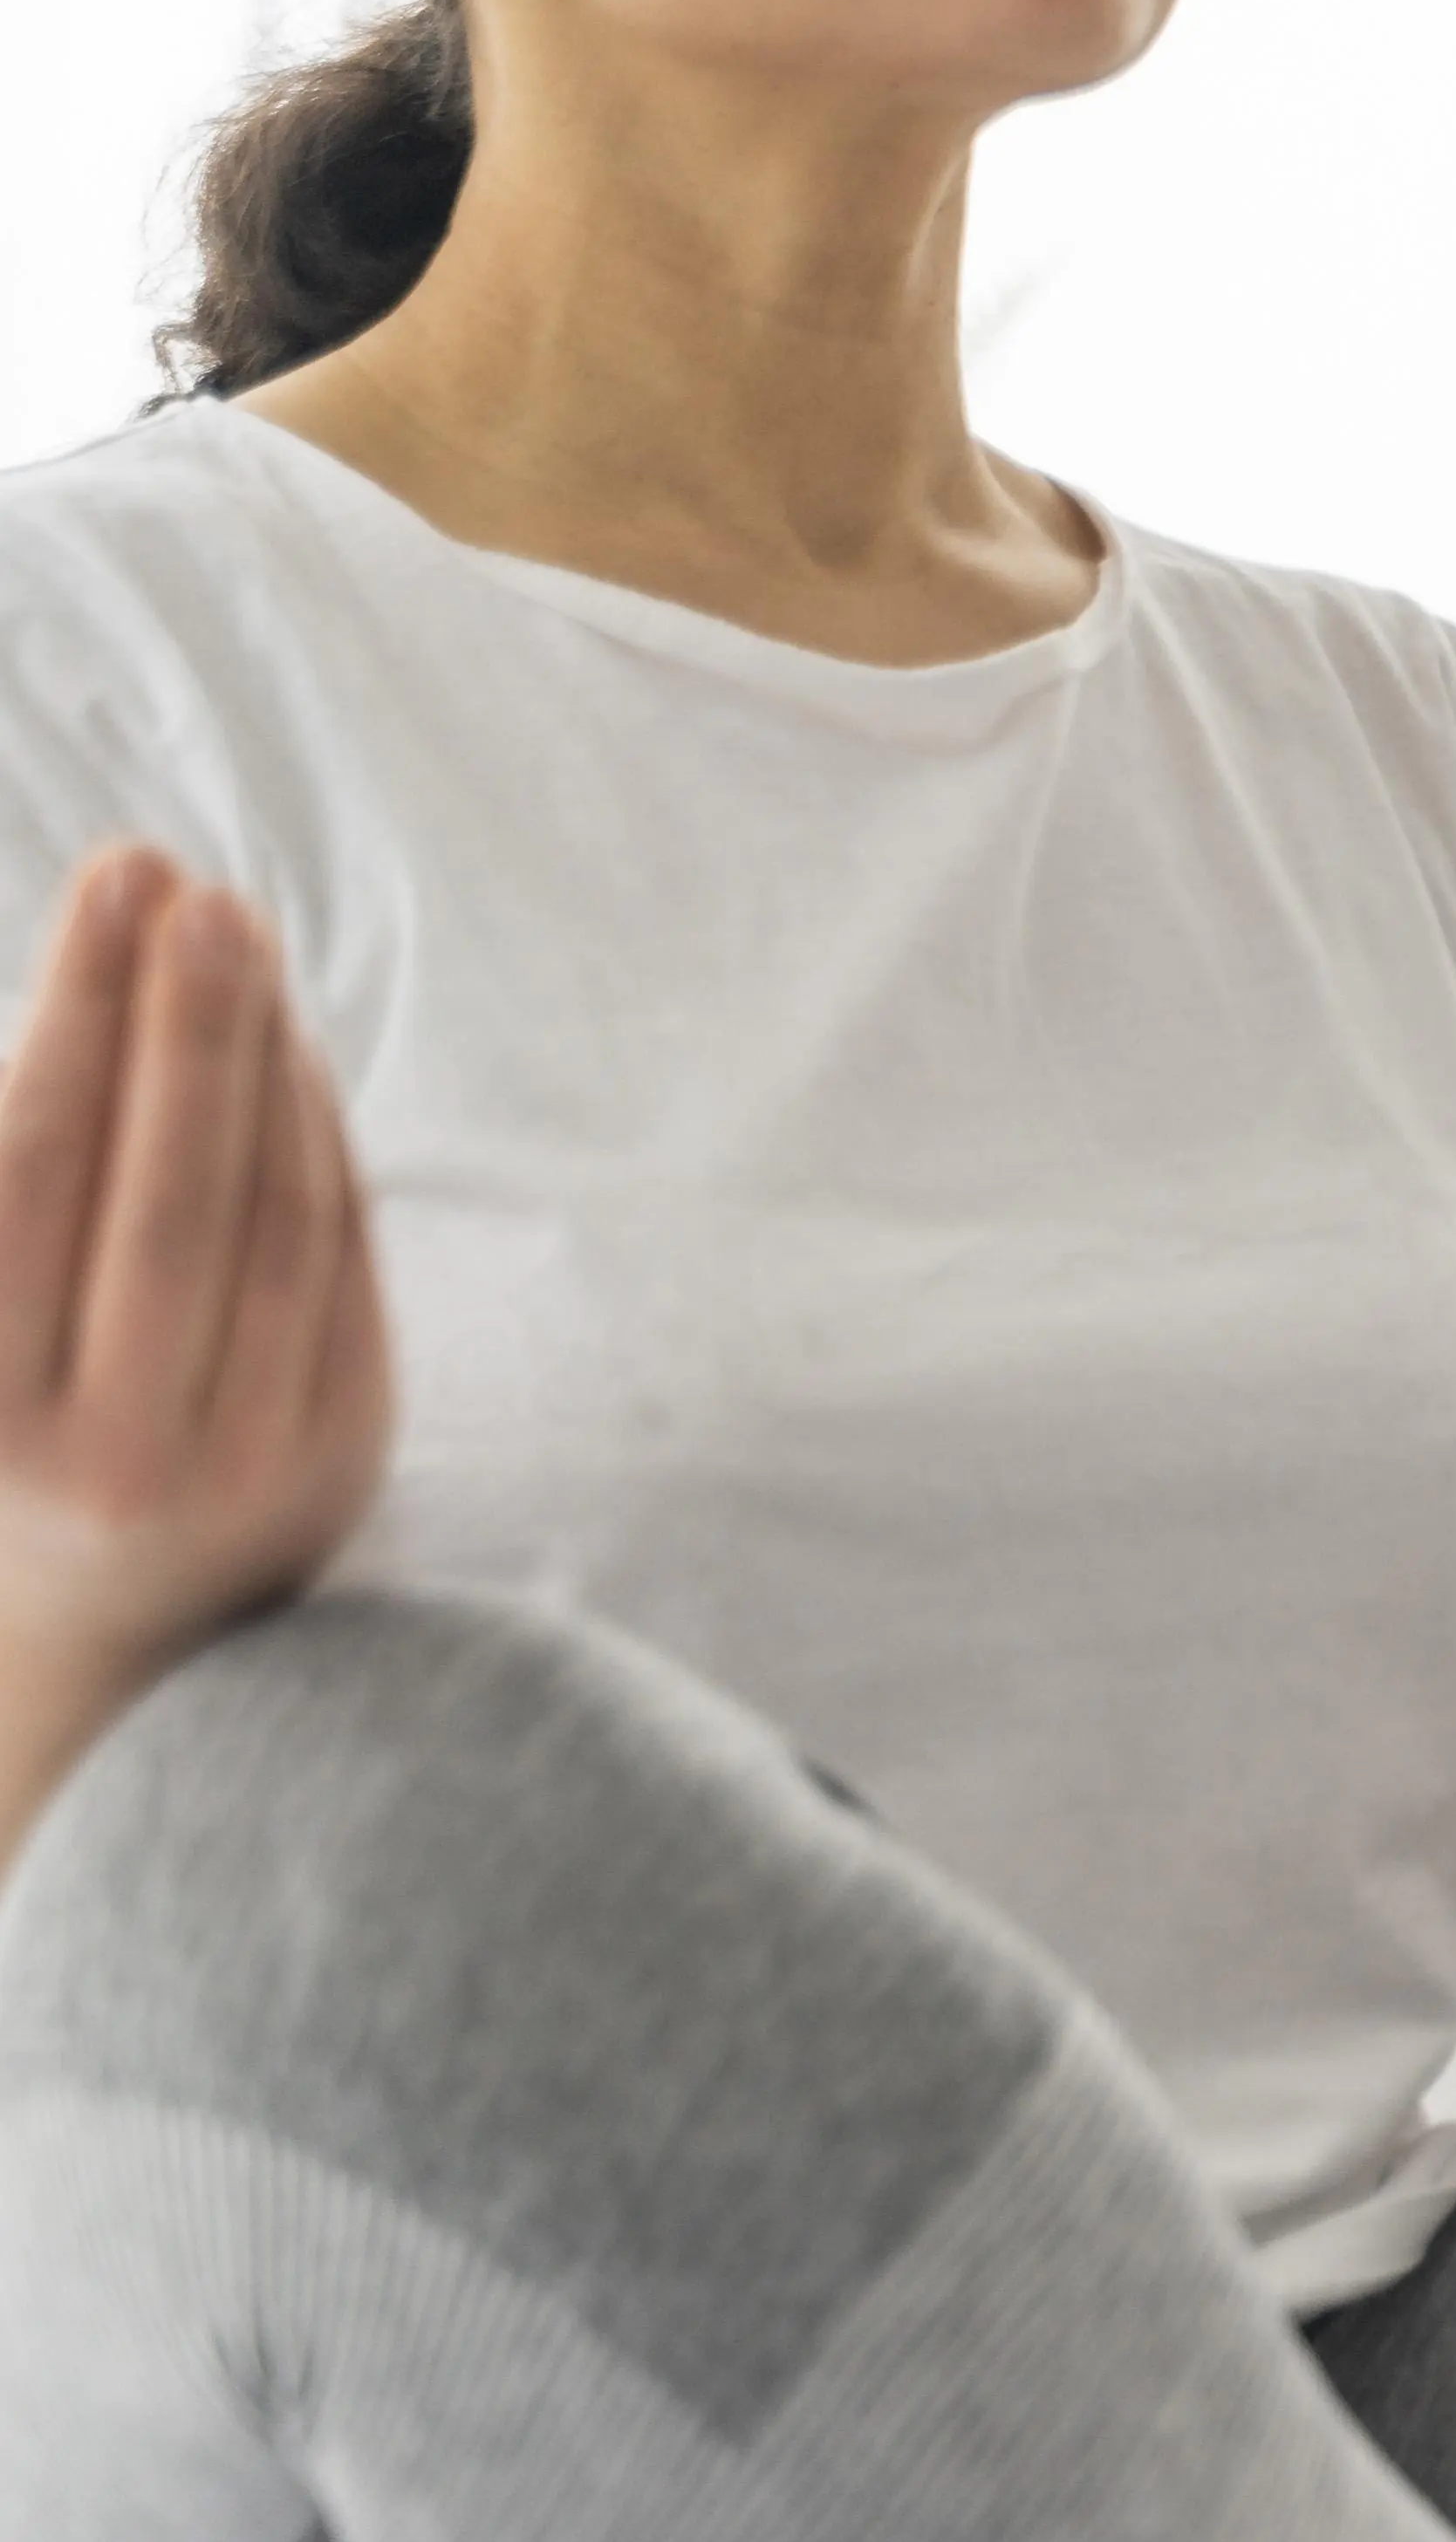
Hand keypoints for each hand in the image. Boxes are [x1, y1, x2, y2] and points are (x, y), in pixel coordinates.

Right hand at [0, 851, 396, 1823]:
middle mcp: (102, 1453)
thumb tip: (87, 996)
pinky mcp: (336, 1462)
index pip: (34, 1175)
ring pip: (271, 1224)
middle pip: (168, 1194)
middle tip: (194, 891)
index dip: (81, 1018)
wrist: (81, 1654)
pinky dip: (316, 1147)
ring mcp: (238, 1466)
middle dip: (184, 1027)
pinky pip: (335, 1266)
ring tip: (236, 939)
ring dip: (260, 1067)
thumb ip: (6, 1204)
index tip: (114, 886)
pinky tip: (286, 1052)